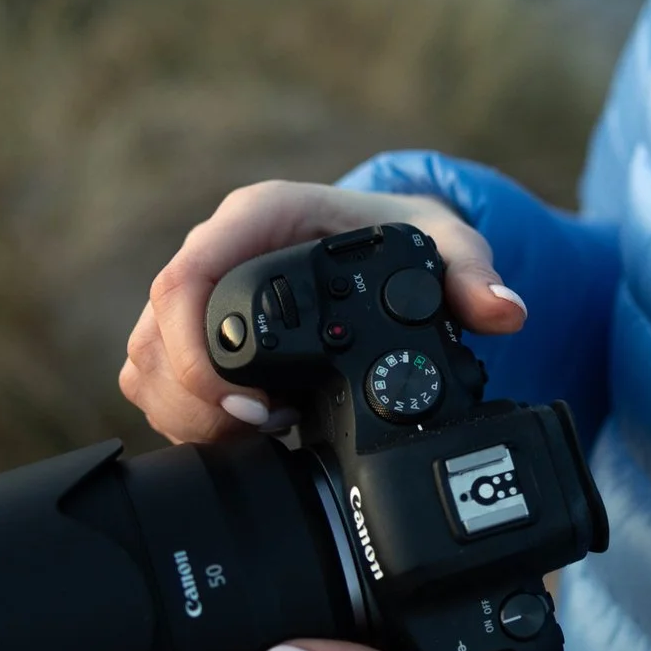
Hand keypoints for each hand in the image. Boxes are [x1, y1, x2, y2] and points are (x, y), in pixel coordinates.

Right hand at [120, 180, 527, 442]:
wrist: (383, 234)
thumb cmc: (401, 231)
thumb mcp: (445, 244)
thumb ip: (472, 276)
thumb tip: (505, 311)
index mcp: (263, 217)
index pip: (189, 273)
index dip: (194, 345)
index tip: (243, 400)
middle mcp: (218, 249)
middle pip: (155, 330)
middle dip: (194, 396)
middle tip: (260, 428)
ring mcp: (199, 294)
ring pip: (146, 362)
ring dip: (187, 412)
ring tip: (260, 432)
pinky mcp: (193, 333)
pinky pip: (156, 381)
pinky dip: (187, 416)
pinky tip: (244, 434)